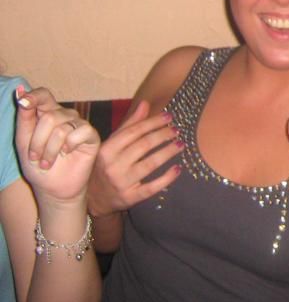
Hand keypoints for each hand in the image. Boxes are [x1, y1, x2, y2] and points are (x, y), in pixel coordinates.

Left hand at [15, 86, 99, 204]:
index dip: (34, 96)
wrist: (52, 188)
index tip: (23, 103)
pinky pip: (80, 133)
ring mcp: (80, 124)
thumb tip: (20, 91)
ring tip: (47, 162)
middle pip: (50, 116)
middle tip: (35, 157)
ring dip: (50, 150)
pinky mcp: (92, 135)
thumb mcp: (23, 141)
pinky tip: (67, 154)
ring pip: (62, 128)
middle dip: (38, 141)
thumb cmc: (37, 165)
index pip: (43, 95)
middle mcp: (65, 115)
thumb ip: (24, 117)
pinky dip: (68, 146)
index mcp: (47, 113)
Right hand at [87, 100, 182, 217]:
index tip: (169, 116)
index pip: (134, 131)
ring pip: (150, 164)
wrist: (94, 198)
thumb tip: (145, 103)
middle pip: (144, 146)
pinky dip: (167, 178)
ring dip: (168, 152)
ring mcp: (122, 183)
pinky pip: (152, 187)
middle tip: (177, 130)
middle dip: (163, 135)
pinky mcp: (130, 198)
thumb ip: (130, 124)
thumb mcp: (112, 143)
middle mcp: (113, 165)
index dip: (153, 122)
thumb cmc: (106, 164)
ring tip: (181, 144)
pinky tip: (178, 168)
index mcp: (107, 149)